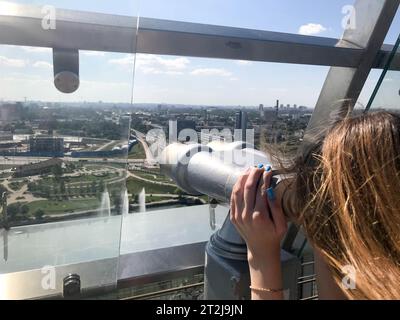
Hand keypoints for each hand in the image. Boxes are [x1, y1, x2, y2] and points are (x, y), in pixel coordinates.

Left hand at [230, 166, 287, 299]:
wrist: (260, 249)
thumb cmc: (274, 236)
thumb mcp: (282, 224)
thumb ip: (276, 207)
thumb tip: (270, 189)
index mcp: (260, 217)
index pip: (261, 191)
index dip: (265, 178)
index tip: (268, 170)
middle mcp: (246, 215)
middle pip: (248, 188)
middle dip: (253, 174)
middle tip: (259, 167)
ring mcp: (237, 215)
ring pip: (237, 190)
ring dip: (243, 178)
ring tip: (250, 169)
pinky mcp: (233, 216)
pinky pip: (233, 197)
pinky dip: (237, 186)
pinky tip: (243, 179)